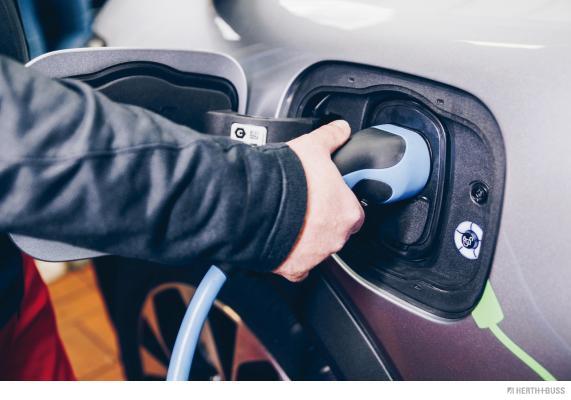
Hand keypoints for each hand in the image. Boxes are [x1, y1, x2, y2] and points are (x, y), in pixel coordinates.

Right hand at [274, 120, 364, 281]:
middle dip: (323, 219)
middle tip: (305, 204)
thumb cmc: (288, 181)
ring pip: (317, 248)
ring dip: (307, 237)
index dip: (341, 201)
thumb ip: (331, 137)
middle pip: (336, 230)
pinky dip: (291, 256)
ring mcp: (315, 255)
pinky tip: (282, 241)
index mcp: (349, 213)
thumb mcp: (313, 147)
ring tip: (289, 218)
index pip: (355, 210)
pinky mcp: (293, 268)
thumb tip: (340, 128)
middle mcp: (336, 238)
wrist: (256, 206)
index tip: (328, 194)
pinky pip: (297, 266)